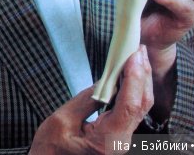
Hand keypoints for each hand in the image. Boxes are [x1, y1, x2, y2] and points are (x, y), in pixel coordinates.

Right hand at [29, 45, 152, 154]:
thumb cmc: (51, 151)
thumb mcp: (63, 120)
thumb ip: (87, 99)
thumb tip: (105, 79)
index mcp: (108, 140)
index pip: (130, 104)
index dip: (135, 77)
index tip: (133, 55)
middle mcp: (121, 142)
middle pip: (141, 104)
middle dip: (142, 74)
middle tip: (138, 48)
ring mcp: (121, 140)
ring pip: (140, 107)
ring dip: (140, 80)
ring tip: (136, 56)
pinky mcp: (118, 137)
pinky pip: (132, 110)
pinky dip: (134, 90)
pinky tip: (129, 75)